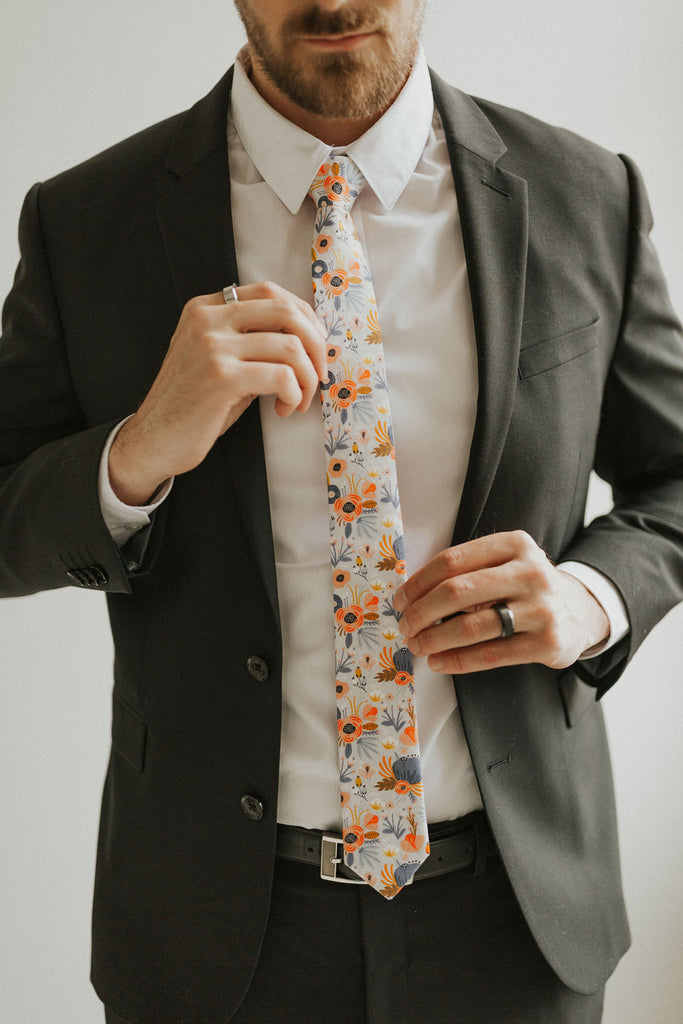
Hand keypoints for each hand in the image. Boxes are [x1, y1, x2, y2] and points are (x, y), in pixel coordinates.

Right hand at [109, 281, 326, 504]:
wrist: (154, 441)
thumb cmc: (194, 405)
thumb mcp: (220, 360)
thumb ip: (252, 340)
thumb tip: (308, 339)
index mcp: (206, 308)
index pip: (271, 293)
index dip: (305, 318)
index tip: (315, 348)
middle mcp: (207, 319)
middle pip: (286, 311)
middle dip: (316, 346)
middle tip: (318, 376)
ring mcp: (212, 346)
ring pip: (290, 346)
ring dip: (307, 379)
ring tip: (298, 400)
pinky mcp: (220, 377)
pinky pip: (281, 376)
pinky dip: (294, 394)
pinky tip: (284, 409)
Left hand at [394, 531, 609, 673]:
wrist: (580, 612)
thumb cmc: (525, 587)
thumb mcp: (506, 563)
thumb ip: (468, 570)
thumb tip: (411, 595)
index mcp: (514, 544)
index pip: (452, 560)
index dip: (418, 582)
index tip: (400, 600)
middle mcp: (531, 572)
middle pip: (458, 591)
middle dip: (421, 612)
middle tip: (405, 626)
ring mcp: (542, 608)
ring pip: (471, 626)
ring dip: (435, 639)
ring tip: (418, 646)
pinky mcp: (548, 642)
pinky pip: (491, 655)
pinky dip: (458, 660)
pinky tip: (439, 662)